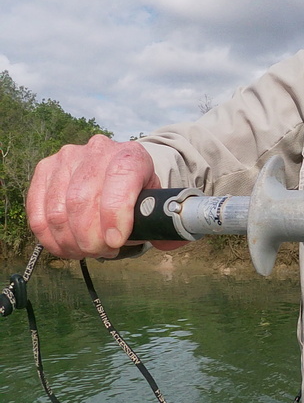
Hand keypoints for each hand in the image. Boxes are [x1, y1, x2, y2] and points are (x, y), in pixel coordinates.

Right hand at [26, 135, 181, 259]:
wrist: (121, 169)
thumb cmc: (139, 191)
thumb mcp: (158, 202)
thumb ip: (166, 222)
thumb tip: (167, 239)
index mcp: (131, 155)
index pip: (119, 179)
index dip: (115, 214)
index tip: (116, 242)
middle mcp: (97, 151)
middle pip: (82, 200)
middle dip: (90, 237)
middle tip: (102, 252)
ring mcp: (67, 159)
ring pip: (58, 210)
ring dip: (70, 241)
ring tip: (86, 251)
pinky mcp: (45, 170)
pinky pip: (37, 211)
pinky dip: (49, 237)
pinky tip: (65, 248)